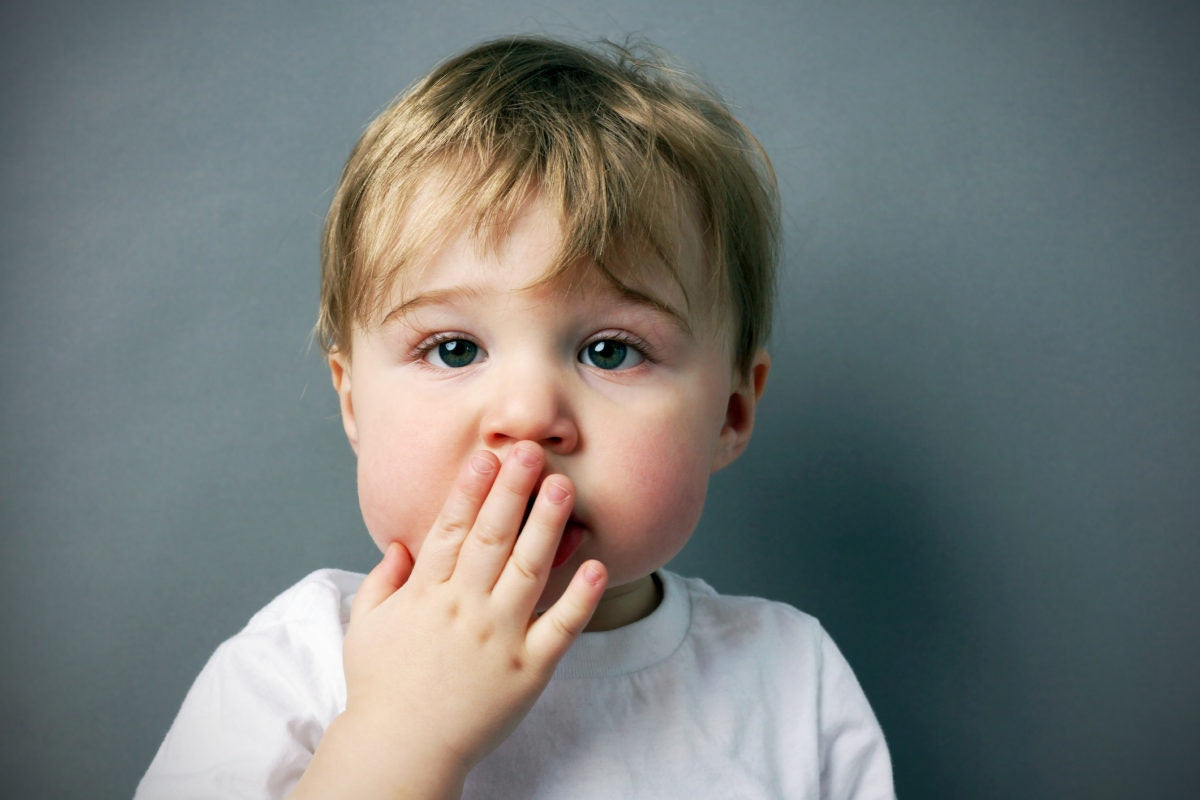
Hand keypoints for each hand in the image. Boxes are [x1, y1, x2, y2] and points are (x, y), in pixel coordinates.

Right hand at [292, 442, 606, 799]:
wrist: (400, 751)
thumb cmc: (380, 689)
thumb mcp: (365, 628)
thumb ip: (382, 582)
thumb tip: (400, 544)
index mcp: (426, 595)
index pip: (451, 530)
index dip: (470, 489)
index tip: (488, 455)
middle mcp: (464, 609)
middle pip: (492, 538)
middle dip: (512, 490)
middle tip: (531, 451)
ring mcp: (499, 638)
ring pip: (528, 570)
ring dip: (547, 525)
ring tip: (563, 487)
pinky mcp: (528, 670)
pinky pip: (560, 628)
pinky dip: (580, 598)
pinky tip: (596, 566)